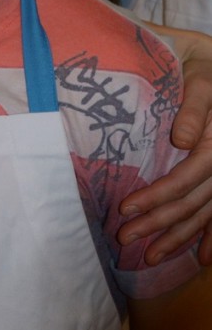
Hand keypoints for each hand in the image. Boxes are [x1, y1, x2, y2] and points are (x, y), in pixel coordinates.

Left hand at [118, 32, 211, 264]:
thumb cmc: (202, 70)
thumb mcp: (200, 80)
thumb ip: (193, 107)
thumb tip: (182, 140)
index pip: (185, 178)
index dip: (157, 197)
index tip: (126, 208)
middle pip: (192, 203)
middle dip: (159, 225)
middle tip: (126, 241)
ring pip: (204, 214)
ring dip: (179, 239)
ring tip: (151, 259)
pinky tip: (203, 260)